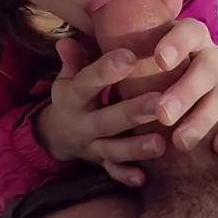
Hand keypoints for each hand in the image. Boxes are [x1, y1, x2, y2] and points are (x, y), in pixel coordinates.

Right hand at [34, 37, 166, 187]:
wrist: (57, 135)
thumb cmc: (73, 96)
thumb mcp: (68, 78)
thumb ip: (72, 60)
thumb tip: (68, 40)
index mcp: (73, 97)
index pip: (87, 82)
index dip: (106, 70)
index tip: (129, 56)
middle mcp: (82, 123)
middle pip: (106, 119)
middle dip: (132, 112)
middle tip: (158, 103)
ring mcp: (91, 146)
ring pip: (113, 149)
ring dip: (135, 148)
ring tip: (160, 143)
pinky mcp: (100, 163)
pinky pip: (112, 172)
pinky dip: (125, 176)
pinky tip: (143, 177)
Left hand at [150, 0, 217, 155]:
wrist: (167, 76)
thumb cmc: (150, 55)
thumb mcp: (139, 38)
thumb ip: (136, 18)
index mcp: (190, 35)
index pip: (190, 30)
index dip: (177, 42)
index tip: (159, 58)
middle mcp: (210, 57)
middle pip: (205, 70)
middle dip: (186, 92)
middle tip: (162, 112)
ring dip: (202, 120)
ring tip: (180, 142)